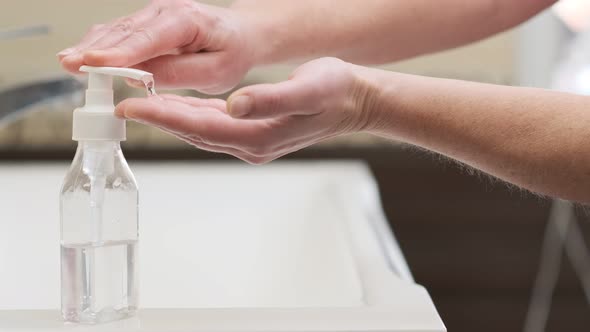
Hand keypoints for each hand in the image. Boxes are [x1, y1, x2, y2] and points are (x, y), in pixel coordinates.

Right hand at [58, 0, 257, 93]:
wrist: (241, 35)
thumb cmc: (232, 53)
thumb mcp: (216, 71)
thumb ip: (179, 73)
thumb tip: (139, 77)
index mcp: (187, 21)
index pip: (149, 38)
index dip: (120, 52)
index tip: (95, 63)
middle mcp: (166, 11)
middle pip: (125, 31)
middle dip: (95, 49)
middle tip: (69, 64)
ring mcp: (154, 14)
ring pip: (118, 30)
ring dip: (92, 46)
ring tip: (68, 62)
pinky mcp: (147, 24)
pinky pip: (121, 33)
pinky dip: (101, 45)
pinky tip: (83, 57)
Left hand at [115, 58, 374, 163]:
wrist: (355, 102)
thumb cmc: (335, 92)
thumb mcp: (306, 89)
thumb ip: (269, 99)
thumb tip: (235, 105)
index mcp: (258, 136)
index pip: (199, 127)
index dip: (163, 116)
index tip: (131, 105)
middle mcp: (249, 144)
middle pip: (193, 131)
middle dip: (156, 118)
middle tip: (121, 102)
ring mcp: (251, 141)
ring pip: (199, 130)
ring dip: (169, 117)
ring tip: (140, 101)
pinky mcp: (253, 132)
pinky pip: (213, 125)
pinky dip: (190, 114)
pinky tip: (177, 103)